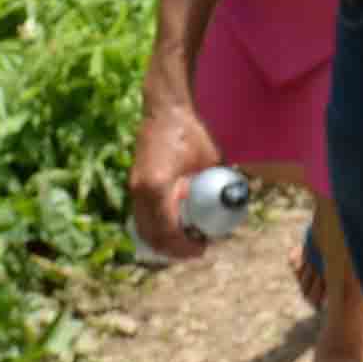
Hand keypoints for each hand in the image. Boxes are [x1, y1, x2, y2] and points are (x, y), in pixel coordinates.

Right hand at [130, 100, 227, 261]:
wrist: (164, 111)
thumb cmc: (189, 132)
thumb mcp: (208, 160)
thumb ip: (212, 184)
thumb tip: (228, 204)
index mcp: (158, 187)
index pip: (167, 230)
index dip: (184, 246)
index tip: (202, 248)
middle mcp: (141, 191)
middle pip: (152, 235)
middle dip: (173, 250)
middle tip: (196, 249)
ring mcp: (134, 189)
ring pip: (143, 229)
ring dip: (162, 242)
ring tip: (185, 243)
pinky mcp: (134, 185)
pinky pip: (141, 216)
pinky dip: (155, 228)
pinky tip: (174, 229)